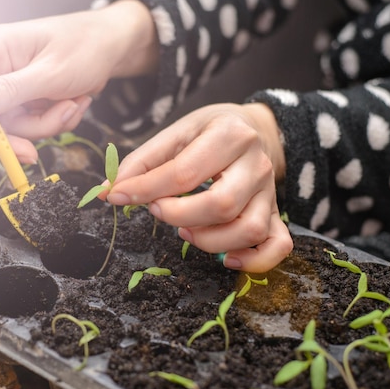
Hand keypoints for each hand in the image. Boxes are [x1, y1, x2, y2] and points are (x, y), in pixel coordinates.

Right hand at [0, 0, 157, 162]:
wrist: (112, 45)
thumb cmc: (85, 47)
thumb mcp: (51, 72)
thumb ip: (11, 90)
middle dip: (21, 133)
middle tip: (35, 153)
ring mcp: (13, 85)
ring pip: (16, 126)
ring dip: (48, 124)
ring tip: (74, 104)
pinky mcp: (28, 98)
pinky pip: (34, 124)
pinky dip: (57, 121)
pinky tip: (76, 102)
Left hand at [105, 103, 291, 272]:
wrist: (254, 128)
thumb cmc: (210, 131)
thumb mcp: (176, 132)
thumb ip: (143, 161)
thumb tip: (110, 190)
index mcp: (230, 135)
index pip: (184, 172)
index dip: (145, 190)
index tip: (118, 196)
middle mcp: (256, 164)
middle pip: (221, 205)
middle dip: (178, 216)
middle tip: (157, 209)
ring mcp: (270, 193)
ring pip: (249, 230)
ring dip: (209, 241)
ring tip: (185, 230)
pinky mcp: (276, 213)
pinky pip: (278, 246)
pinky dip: (254, 260)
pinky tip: (225, 258)